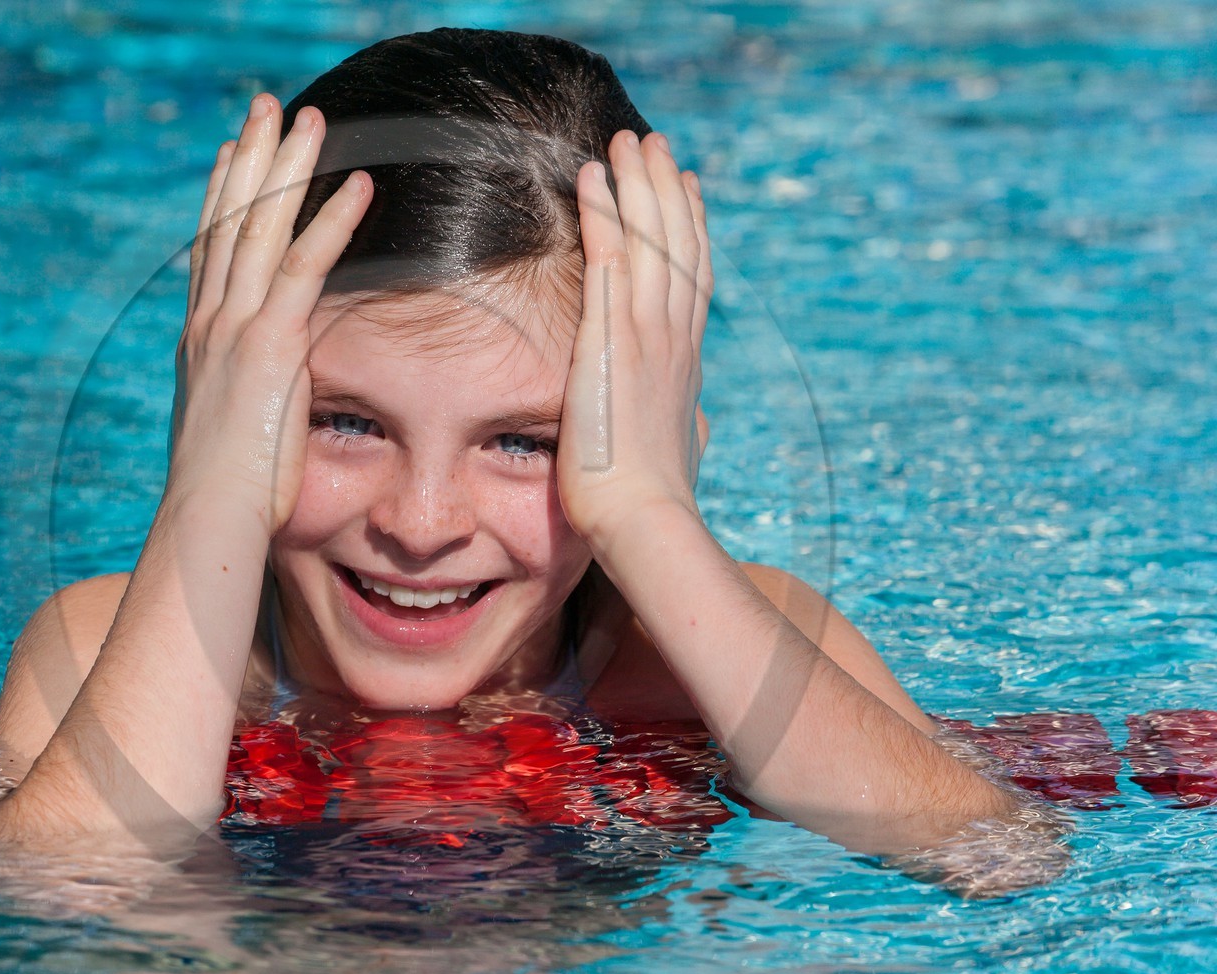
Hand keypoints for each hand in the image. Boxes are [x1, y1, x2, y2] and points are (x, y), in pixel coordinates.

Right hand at [169, 95, 371, 533]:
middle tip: (265, 109)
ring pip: (261, 229)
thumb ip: (249, 400)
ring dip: (289, 169)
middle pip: (229, 222)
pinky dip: (331, 223)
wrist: (208, 522)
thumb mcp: (234, 435)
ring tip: (312, 120)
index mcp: (201, 343)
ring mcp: (234, 330)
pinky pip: (304, 268)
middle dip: (249, 160)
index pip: (212, 252)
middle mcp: (209, 324)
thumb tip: (267, 401)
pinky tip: (357, 186)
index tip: (233, 154)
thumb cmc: (227, 499)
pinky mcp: (268, 346)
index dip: (222, 198)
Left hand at [556, 130, 712, 548]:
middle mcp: (674, 337)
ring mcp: (647, 335)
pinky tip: (589, 180)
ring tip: (624, 141)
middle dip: (665, 188)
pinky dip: (601, 215)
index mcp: (686, 362)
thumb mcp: (681, 453)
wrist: (644, 520)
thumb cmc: (654, 501)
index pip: (691, 278)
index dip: (690, 228)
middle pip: (677, 243)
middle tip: (654, 143)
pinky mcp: (612, 340)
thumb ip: (687, 427)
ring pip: (648, 238)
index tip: (685, 188)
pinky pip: (607, 260)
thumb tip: (697, 426)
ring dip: (635, 184)